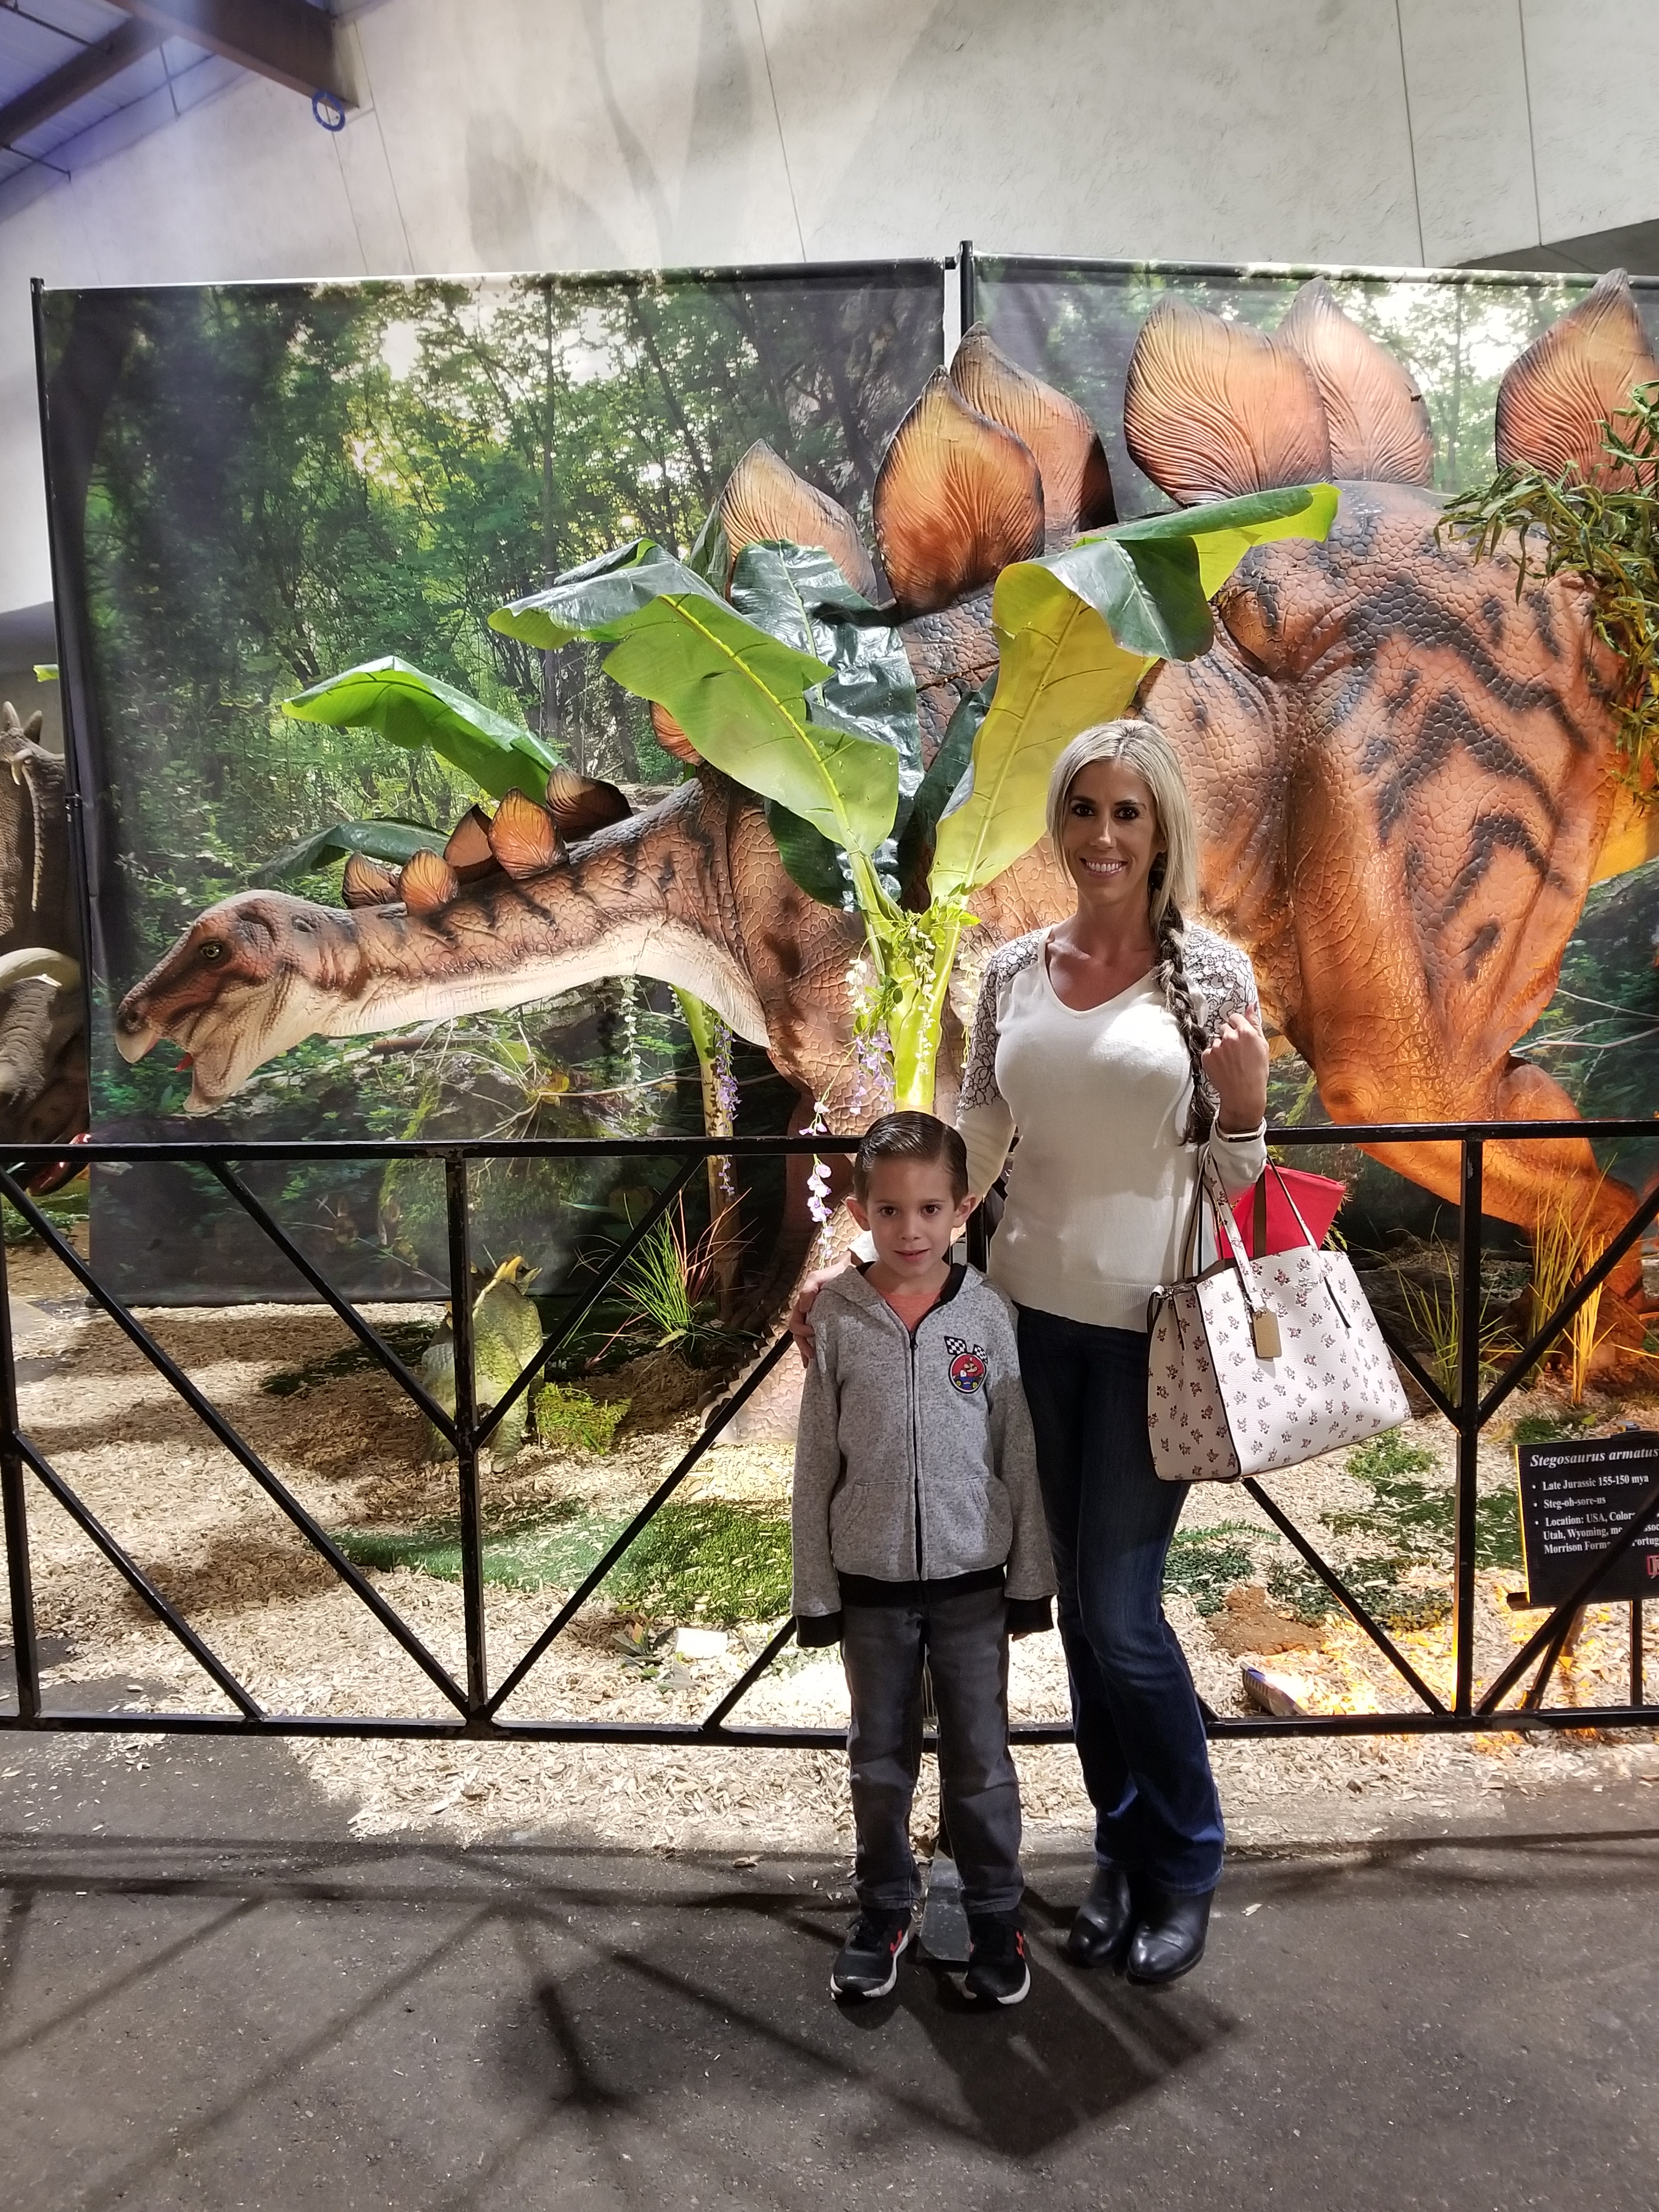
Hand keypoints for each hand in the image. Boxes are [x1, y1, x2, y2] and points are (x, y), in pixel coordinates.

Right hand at [788, 1261, 849, 1363]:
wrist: (855, 1273)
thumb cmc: (835, 1275)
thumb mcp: (818, 1278)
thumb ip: (808, 1289)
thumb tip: (803, 1307)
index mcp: (803, 1306)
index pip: (795, 1323)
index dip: (800, 1331)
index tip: (811, 1333)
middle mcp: (809, 1316)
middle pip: (800, 1336)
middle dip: (803, 1347)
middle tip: (812, 1355)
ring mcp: (820, 1321)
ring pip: (810, 1340)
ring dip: (809, 1351)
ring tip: (815, 1362)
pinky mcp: (832, 1325)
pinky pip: (824, 1339)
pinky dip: (821, 1349)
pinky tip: (824, 1358)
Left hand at [1200, 1006, 1268, 1133]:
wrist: (1244, 1093)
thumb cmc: (1257, 1072)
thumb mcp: (1263, 1046)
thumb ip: (1255, 1023)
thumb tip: (1251, 1006)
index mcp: (1246, 1032)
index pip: (1235, 1017)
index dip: (1237, 1027)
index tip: (1240, 1036)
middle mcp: (1230, 1036)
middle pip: (1224, 1028)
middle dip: (1229, 1036)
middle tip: (1236, 1052)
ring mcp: (1217, 1046)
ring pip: (1216, 1040)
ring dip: (1221, 1047)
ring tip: (1230, 1062)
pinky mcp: (1207, 1056)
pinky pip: (1209, 1050)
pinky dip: (1213, 1057)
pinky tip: (1222, 1066)